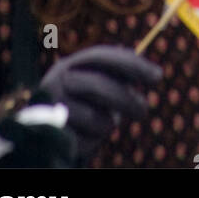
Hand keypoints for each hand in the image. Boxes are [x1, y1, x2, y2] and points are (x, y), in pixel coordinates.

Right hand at [38, 45, 162, 157]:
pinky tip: (85, 136)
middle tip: (144, 110)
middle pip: (99, 86)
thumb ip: (117, 76)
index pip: (102, 56)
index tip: (158, 76)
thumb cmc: (78, 106)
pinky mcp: (51, 135)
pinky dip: (93, 141)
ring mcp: (50, 108)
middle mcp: (55, 81)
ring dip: (108, 124)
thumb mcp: (94, 85)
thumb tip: (153, 73)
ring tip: (102, 123)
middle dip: (127, 99)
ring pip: (96, 118)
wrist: (40, 133)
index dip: (132, 64)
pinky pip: (86, 141)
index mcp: (69, 65)